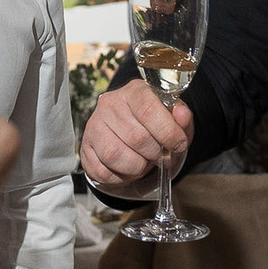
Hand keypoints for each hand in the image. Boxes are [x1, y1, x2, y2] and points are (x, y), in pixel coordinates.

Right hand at [78, 79, 191, 193]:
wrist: (127, 134)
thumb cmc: (153, 126)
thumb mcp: (173, 120)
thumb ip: (182, 118)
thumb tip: (181, 114)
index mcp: (134, 91)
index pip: (148, 109)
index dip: (168, 132)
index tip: (179, 144)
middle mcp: (109, 104)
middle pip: (136, 137)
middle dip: (155, 153)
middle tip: (159, 154)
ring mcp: (94, 125)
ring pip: (116, 155)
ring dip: (137, 167)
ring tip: (144, 162)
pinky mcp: (85, 147)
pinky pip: (102, 171)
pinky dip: (120, 177)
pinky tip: (127, 168)